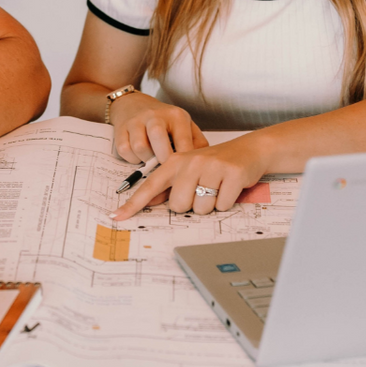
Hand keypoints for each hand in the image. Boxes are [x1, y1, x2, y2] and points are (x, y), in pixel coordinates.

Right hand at [108, 90, 208, 163]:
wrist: (133, 104)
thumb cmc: (164, 122)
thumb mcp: (184, 126)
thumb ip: (197, 143)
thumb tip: (203, 164)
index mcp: (176, 116)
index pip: (183, 140)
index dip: (184, 160)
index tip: (184, 172)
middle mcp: (155, 115)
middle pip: (157, 136)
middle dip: (162, 158)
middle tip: (165, 168)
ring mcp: (136, 121)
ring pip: (139, 146)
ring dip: (146, 159)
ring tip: (151, 159)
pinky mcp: (121, 129)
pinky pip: (125, 150)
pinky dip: (132, 159)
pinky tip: (139, 156)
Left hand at [114, 132, 269, 220]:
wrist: (248, 150)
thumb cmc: (214, 163)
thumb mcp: (188, 169)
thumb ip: (168, 186)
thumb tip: (146, 203)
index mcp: (176, 162)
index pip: (150, 186)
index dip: (133, 204)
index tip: (116, 216)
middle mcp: (191, 162)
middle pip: (178, 205)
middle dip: (191, 204)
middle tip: (202, 190)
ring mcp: (212, 167)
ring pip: (201, 208)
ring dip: (210, 205)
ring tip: (217, 188)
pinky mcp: (232, 174)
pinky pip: (222, 206)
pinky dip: (226, 202)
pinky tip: (229, 188)